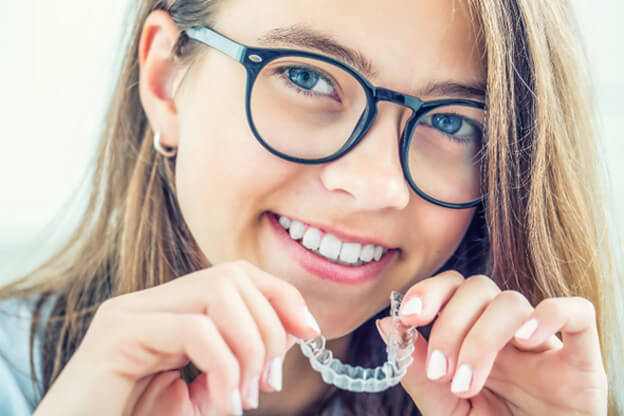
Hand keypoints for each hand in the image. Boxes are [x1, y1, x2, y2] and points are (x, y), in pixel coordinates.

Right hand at [33, 260, 320, 415]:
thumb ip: (238, 361)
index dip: (281, 295)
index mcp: (171, 311)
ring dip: (248, 347)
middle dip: (270, 326)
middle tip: (266, 382)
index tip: (310, 332)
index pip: (237, 275)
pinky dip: (223, 368)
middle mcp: (150, 302)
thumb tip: (292, 336)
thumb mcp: (203, 392)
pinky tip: (220, 407)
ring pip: (218, 292)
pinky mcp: (117, 334)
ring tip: (242, 398)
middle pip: (233, 275)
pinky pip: (195, 330)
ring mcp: (130, 313)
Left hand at [376, 271, 607, 415]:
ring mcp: (544, 344)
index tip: (406, 318)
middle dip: (450, 322)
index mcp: (474, 340)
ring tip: (468, 383)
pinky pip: (578, 312)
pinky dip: (549, 315)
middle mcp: (507, 334)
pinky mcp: (582, 360)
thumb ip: (420, 372)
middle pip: (477, 287)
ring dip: (482, 337)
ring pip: (512, 302)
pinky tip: (524, 343)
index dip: (428, 291)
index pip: (452, 289)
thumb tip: (386, 326)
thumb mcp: (448, 410)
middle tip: (441, 370)